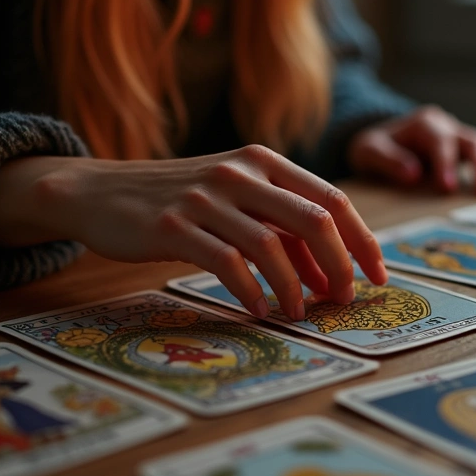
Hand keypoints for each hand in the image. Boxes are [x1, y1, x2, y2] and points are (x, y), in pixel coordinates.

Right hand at [0, 145, 386, 319]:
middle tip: (345, 300)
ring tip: (300, 313)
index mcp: (262, 162)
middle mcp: (240, 173)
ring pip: (272, 246)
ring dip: (295, 288)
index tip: (377, 276)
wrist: (98, 192)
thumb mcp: (236, 200)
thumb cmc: (179, 201)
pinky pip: (227, 264)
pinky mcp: (172, 227)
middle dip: (340, 266)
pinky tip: (258, 311)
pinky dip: (251, 293)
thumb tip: (332, 272)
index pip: (332, 199)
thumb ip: (282, 226)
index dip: (362, 240)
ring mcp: (206, 198)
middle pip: (315, 220)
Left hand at [347, 105, 475, 194]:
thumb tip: (414, 174)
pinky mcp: (471, 150)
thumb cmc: (375, 147)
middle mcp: (448, 126)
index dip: (446, 162)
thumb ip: (387, 160)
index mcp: (423, 124)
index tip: (448, 187)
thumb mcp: (368, 151)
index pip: (439, 140)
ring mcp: (462, 137)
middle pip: (470, 141)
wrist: (382, 140)